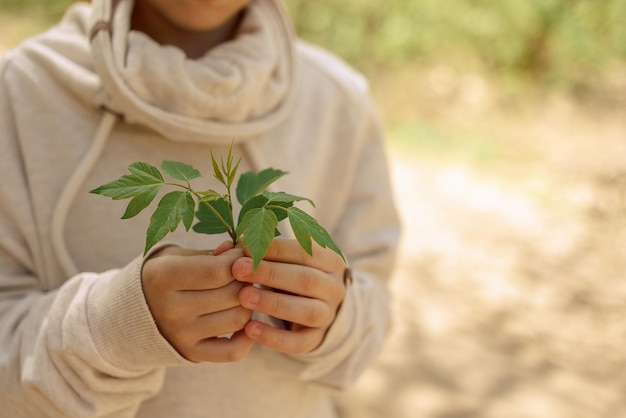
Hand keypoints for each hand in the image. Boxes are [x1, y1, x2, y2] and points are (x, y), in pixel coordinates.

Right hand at [141, 242, 253, 362]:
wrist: (132, 314)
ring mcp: (181, 335)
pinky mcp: (192, 354)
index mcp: (162, 277)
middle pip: (232, 294)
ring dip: (248, 304)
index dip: (240, 260)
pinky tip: (244, 322)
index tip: (242, 255)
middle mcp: (170, 309)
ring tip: (241, 294)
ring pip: (238, 319)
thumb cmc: (164, 276)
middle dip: (246, 281)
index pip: (218, 270)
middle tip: (245, 275)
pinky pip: (233, 352)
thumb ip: (211, 254)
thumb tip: (242, 251)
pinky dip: (247, 337)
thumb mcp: (178, 256)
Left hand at [232, 239, 346, 354]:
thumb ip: (270, 252)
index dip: (276, 250)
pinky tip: (250, 329)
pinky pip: (299, 342)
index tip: (247, 249)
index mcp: (331, 262)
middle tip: (239, 270)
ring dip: (273, 303)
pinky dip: (274, 338)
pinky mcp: (317, 339)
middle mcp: (335, 288)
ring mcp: (329, 316)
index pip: (306, 252)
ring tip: (243, 297)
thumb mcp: (289, 259)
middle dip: (270, 274)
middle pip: (307, 280)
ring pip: (307, 311)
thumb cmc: (294, 274)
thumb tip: (242, 243)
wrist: (315, 306)